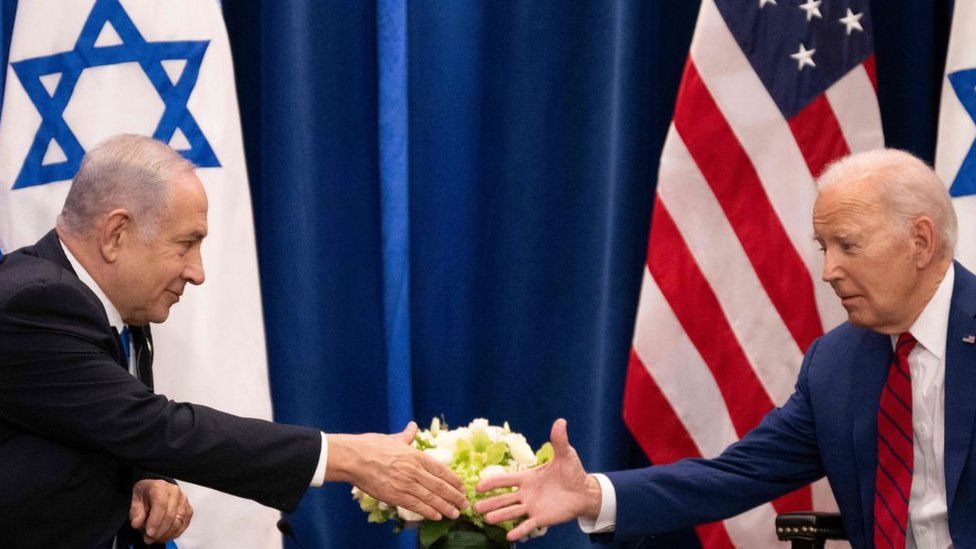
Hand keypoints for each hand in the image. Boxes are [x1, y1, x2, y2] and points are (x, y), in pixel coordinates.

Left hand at [129, 479, 192, 543]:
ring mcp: (183, 502)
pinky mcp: (188, 510)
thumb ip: (136, 511)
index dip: (155, 521)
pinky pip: (184, 525)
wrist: (158, 488)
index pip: (161, 505)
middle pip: (170, 516)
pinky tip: (165, 536)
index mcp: (160, 488)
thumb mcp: (136, 499)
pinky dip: (174, 533)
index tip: (149, 533)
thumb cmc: (147, 493)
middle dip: (159, 531)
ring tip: (155, 539)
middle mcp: (175, 493)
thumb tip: (137, 524)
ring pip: (178, 522)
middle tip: (149, 539)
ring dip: (166, 534)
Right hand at [327, 421, 468, 520]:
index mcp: (416, 456)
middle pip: (440, 486)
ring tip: (456, 513)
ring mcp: (406, 484)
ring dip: (446, 507)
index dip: (453, 480)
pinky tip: (437, 516)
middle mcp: (415, 470)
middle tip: (465, 503)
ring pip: (431, 498)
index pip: (441, 470)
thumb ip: (407, 435)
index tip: (462, 486)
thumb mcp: (393, 439)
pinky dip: (429, 512)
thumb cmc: (371, 446)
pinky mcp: (396, 496)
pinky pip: (417, 506)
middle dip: (455, 496)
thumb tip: (413, 425)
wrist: (354, 458)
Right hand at [474, 419, 601, 540]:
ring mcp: (532, 507)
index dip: (492, 483)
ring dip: (499, 516)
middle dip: (490, 502)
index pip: (506, 480)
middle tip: (474, 506)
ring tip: (487, 519)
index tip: (478, 486)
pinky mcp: (541, 518)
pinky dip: (519, 531)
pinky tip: (509, 536)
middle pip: (503, 499)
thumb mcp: (565, 455)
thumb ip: (559, 440)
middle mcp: (526, 493)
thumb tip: (560, 421)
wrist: (584, 491)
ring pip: (512, 512)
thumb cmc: (572, 472)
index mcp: (528, 478)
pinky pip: (527, 526)